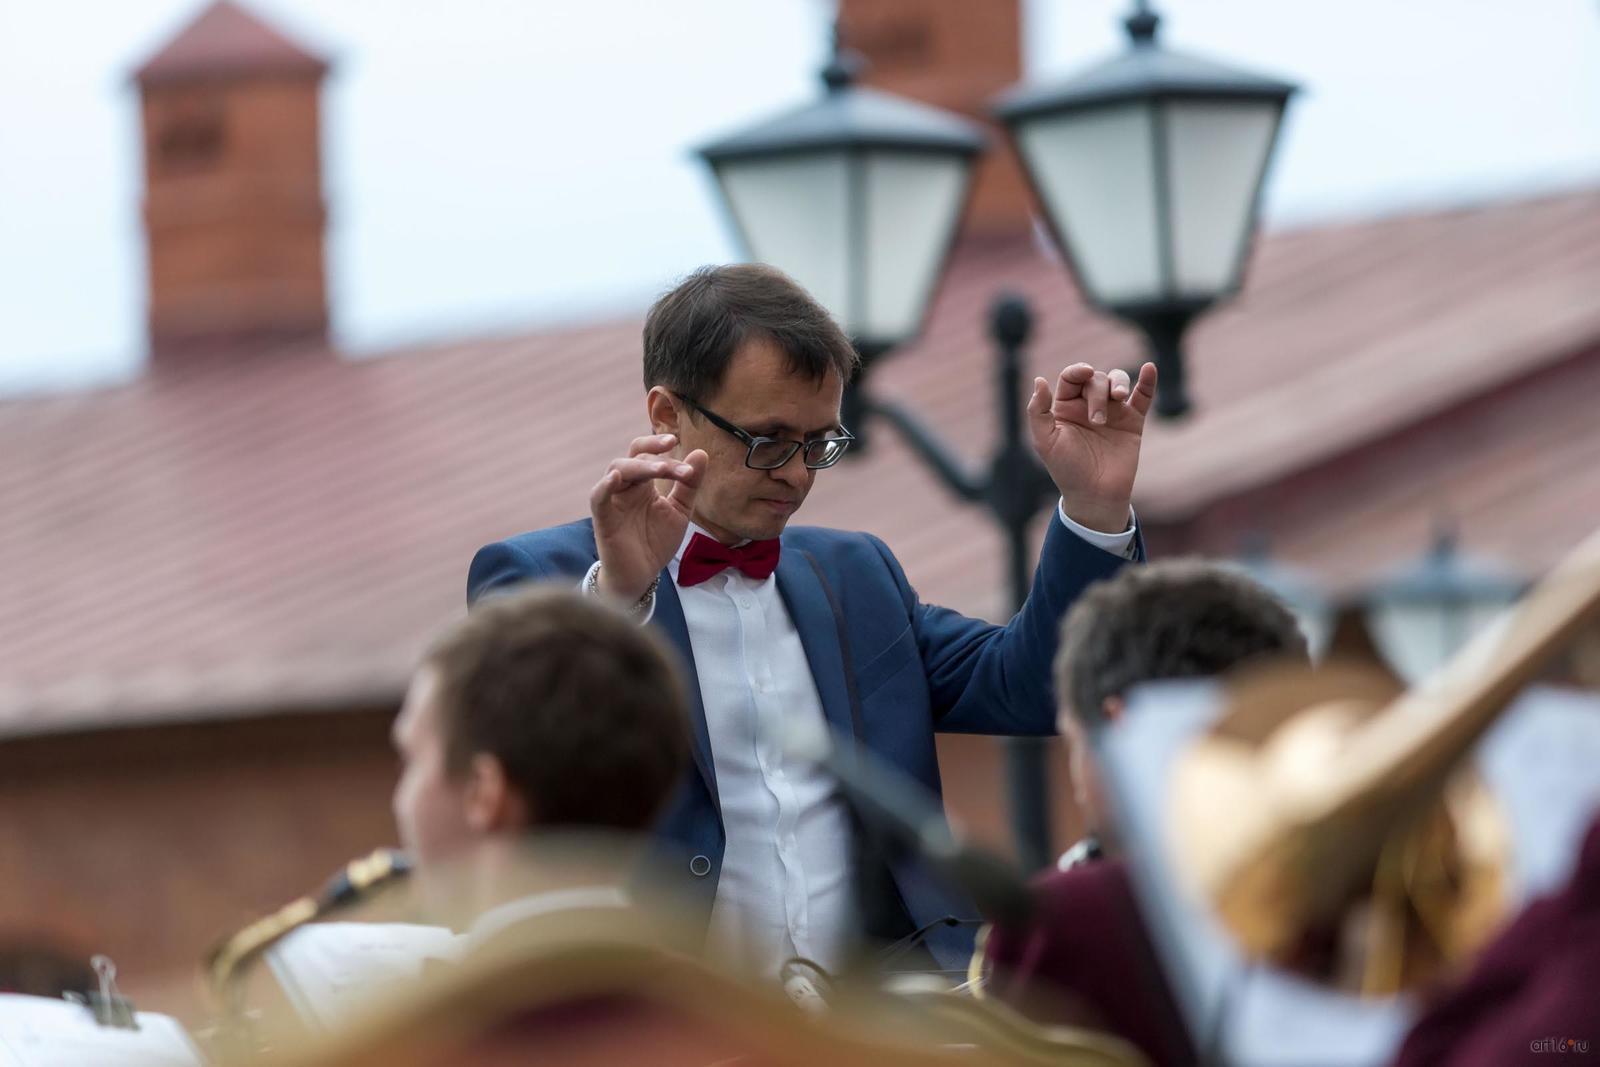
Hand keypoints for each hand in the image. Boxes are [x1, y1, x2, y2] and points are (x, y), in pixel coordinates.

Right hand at [588, 434, 706, 601]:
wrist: (642, 575)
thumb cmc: (656, 541)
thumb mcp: (680, 510)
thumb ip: (689, 484)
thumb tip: (701, 453)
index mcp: (643, 483)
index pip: (648, 455)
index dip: (661, 447)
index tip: (680, 442)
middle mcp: (626, 487)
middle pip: (633, 457)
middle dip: (653, 453)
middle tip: (674, 452)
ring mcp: (613, 501)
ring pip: (617, 470)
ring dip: (640, 467)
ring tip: (661, 469)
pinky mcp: (603, 519)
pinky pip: (598, 498)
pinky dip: (604, 486)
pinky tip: (616, 478)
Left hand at [1026, 362, 1156, 532]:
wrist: (1096, 495)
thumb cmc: (1067, 470)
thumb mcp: (1045, 441)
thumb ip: (1038, 411)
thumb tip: (1039, 380)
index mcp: (1065, 406)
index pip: (1071, 378)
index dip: (1077, 370)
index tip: (1084, 373)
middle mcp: (1088, 405)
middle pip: (1095, 380)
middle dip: (1097, 394)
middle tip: (1097, 422)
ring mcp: (1112, 411)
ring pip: (1117, 380)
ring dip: (1118, 383)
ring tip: (1119, 397)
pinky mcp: (1132, 421)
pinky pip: (1143, 396)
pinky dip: (1148, 381)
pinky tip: (1150, 367)